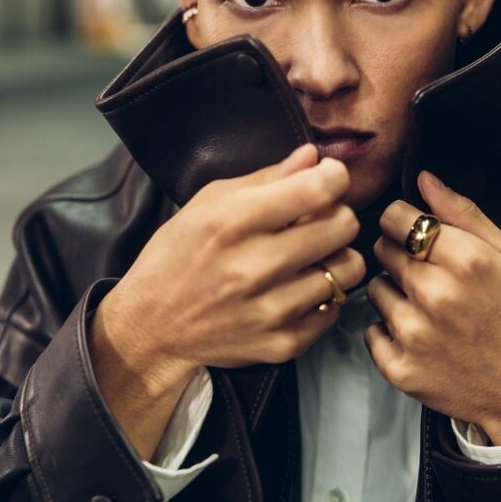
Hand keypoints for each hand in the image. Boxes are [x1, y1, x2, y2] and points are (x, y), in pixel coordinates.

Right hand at [90, 144, 364, 456]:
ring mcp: (270, 310)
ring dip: (335, 256)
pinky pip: (335, 310)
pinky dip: (323, 296)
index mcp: (234, 221)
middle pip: (343, 226)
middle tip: (318, 219)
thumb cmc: (179, 253)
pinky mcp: (281, 344)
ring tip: (312, 256)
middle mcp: (255, 266)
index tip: (327, 176)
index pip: (317, 189)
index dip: (333, 175)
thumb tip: (314, 157)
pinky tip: (299, 288)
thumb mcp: (209, 202)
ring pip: (348, 269)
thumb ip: (267, 178)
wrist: (152, 326)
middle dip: (337, 214)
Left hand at [364, 171, 500, 444]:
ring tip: (425, 306)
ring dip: (394, 291)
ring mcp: (413, 333)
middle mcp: (434, 293)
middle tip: (426, 272)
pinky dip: (388, 331)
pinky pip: (371, 330)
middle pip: (382, 248)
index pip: (396, 217)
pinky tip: (418, 334)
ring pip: (375, 287)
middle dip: (400, 253)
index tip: (412, 230)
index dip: (402, 220)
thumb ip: (461, 213)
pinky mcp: (399, 368)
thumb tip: (423, 179)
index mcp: (464, 259)